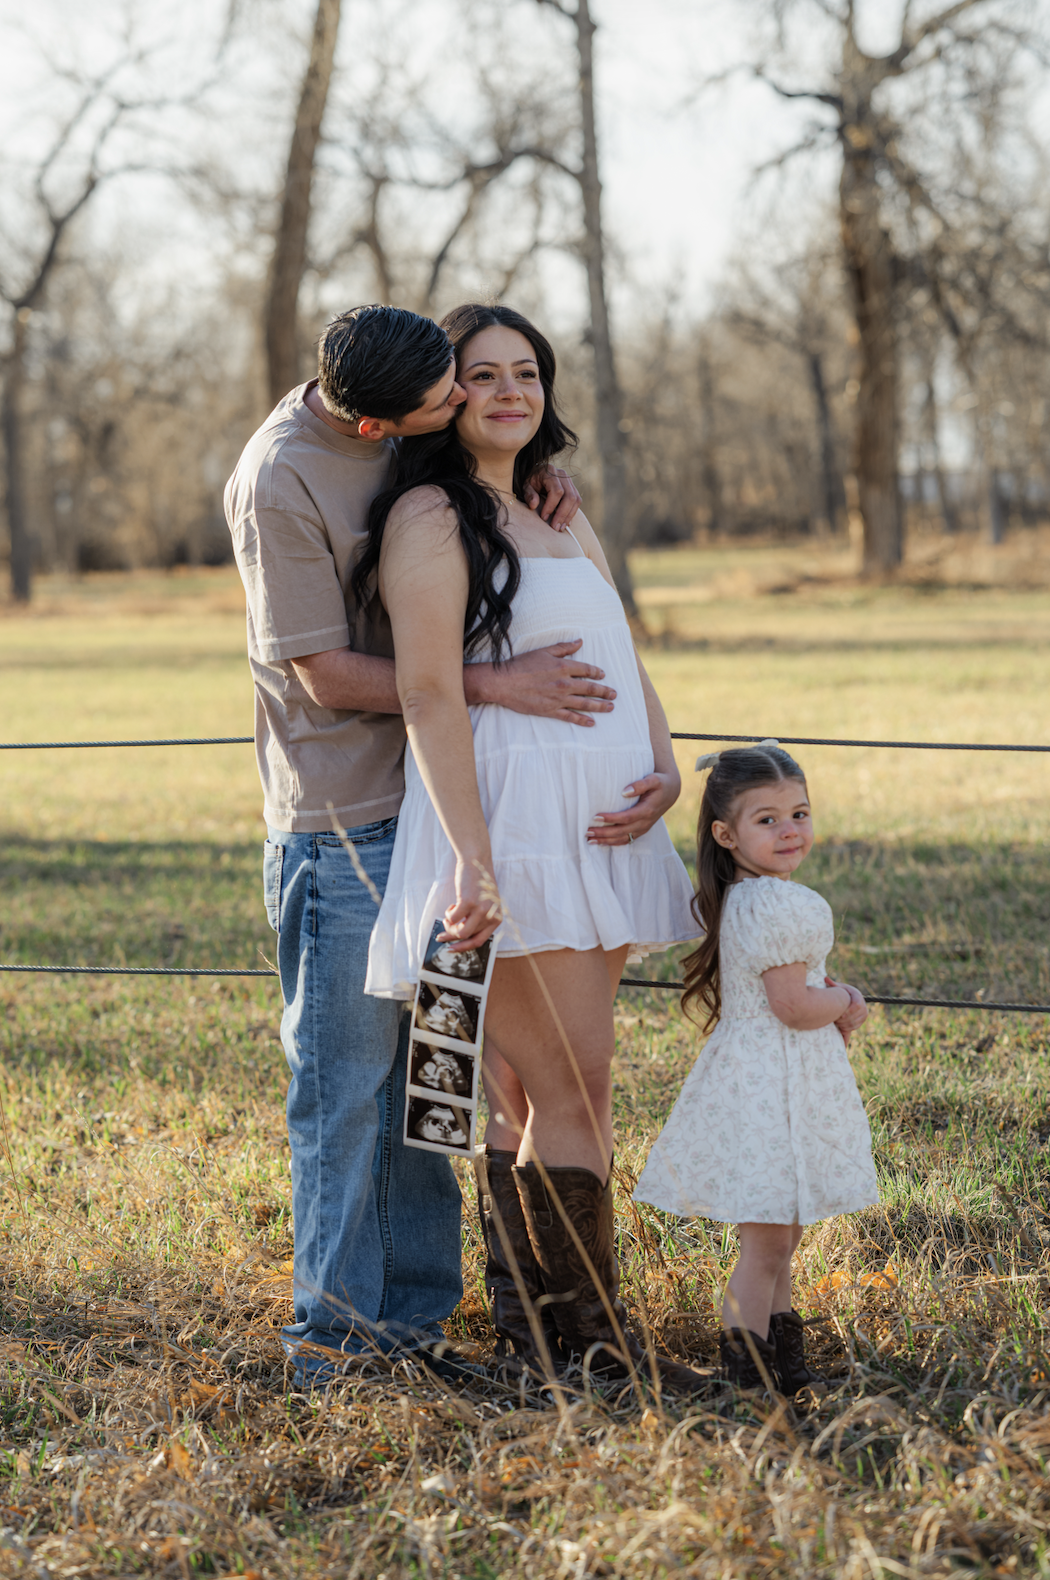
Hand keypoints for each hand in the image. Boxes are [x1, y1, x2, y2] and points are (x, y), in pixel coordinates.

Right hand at [440, 858, 501, 951]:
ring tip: (448, 917)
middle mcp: (491, 916)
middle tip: (440, 937)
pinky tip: (451, 906)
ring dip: (450, 927)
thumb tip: (460, 935)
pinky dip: (448, 914)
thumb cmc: (478, 882)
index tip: (452, 948)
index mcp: (496, 918)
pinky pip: (453, 918)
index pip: (480, 941)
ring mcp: (480, 909)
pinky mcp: (468, 902)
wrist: (476, 861)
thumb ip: (478, 919)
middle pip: (467, 938)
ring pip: (460, 932)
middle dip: (451, 938)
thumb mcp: (485, 903)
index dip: (464, 947)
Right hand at [479, 640, 615, 726]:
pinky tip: (591, 723)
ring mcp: (558, 699)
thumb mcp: (543, 651)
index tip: (603, 676)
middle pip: (590, 689)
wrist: (504, 682)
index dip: (597, 673)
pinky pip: (570, 717)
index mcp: (563, 667)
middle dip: (604, 692)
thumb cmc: (521, 665)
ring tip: (610, 708)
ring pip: (584, 704)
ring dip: (599, 706)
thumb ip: (564, 648)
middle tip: (614, 695)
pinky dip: (582, 720)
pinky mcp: (550, 711)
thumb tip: (580, 641)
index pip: (587, 670)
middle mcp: (564, 684)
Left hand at [523, 465, 580, 529]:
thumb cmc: (531, 481)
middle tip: (555, 527)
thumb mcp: (526, 486)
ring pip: (576, 500)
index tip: (544, 518)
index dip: (551, 506)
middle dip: (562, 514)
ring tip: (561, 528)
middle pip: (569, 496)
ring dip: (569, 516)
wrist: (537, 473)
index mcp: (550, 473)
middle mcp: (563, 475)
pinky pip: (577, 502)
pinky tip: (565, 523)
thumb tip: (533, 505)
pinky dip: (572, 513)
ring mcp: (569, 481)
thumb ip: (529, 494)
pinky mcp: (573, 488)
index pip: (556, 491)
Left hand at [586, 771, 681, 846]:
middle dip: (603, 833)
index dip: (611, 819)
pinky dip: (612, 843)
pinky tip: (600, 842)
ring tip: (589, 840)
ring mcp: (643, 829)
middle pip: (621, 832)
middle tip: (586, 831)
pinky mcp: (640, 831)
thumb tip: (625, 791)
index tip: (596, 816)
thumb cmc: (659, 783)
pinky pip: (626, 840)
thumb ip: (640, 784)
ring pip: (622, 839)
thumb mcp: (653, 779)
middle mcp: (645, 823)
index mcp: (647, 810)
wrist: (670, 792)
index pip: (626, 817)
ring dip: (605, 840)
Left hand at [825, 976, 867, 1038]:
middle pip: (855, 1015)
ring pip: (855, 1022)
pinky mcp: (862, 1020)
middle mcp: (863, 1005)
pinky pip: (855, 1027)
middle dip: (844, 1019)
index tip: (841, 1015)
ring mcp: (864, 1013)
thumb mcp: (838, 987)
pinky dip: (846, 1028)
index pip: (857, 1004)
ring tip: (835, 1022)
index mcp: (857, 995)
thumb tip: (825, 978)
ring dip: (844, 1024)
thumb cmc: (842, 992)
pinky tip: (839, 1026)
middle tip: (834, 1019)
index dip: (850, 1010)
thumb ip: (832, 984)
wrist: (850, 998)